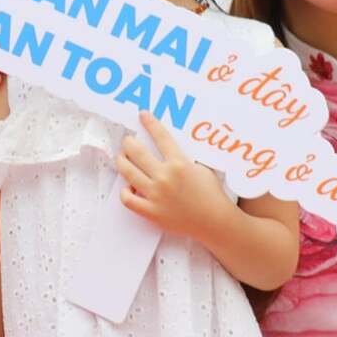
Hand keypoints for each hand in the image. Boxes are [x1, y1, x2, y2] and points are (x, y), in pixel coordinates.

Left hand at [115, 111, 231, 239]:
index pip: (160, 137)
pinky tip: (128, 187)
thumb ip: (185, 159)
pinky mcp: (151, 212)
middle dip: (128, 143)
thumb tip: (173, 149)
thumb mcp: (203, 168)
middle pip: (137, 152)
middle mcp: (165, 177)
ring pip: (128, 172)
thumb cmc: (212, 194)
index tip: (142, 115)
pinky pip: (128, 199)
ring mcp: (156, 195)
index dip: (150, 123)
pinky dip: (125, 192)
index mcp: (179, 163)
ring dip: (122, 161)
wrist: (214, 221)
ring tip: (121, 158)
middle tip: (127, 141)